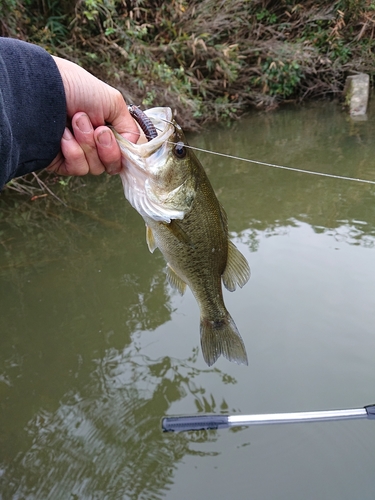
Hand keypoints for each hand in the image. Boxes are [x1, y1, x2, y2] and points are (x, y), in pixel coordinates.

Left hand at [47, 56, 139, 176]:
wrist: (43, 90)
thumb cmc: (77, 89)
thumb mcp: (113, 101)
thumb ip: (130, 127)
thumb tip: (134, 148)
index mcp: (106, 128)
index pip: (124, 152)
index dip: (125, 151)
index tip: (119, 139)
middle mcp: (94, 142)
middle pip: (113, 164)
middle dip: (107, 147)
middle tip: (97, 129)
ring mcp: (78, 153)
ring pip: (96, 168)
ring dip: (87, 144)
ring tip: (74, 122)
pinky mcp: (62, 162)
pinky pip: (79, 169)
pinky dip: (73, 152)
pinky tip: (63, 136)